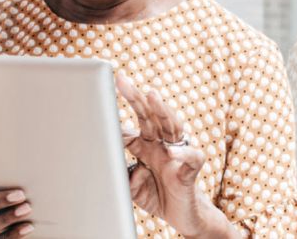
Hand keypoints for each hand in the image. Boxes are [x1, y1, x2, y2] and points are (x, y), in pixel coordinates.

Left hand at [115, 73, 238, 238]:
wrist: (183, 217)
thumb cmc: (156, 194)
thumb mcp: (130, 186)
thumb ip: (121, 174)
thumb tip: (112, 162)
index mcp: (146, 145)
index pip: (132, 124)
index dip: (117, 115)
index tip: (104, 95)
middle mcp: (161, 144)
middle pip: (150, 115)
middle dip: (136, 97)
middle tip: (122, 79)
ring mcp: (176, 154)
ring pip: (171, 126)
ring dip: (162, 110)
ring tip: (152, 94)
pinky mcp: (190, 171)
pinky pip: (191, 158)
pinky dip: (183, 154)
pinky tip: (171, 150)